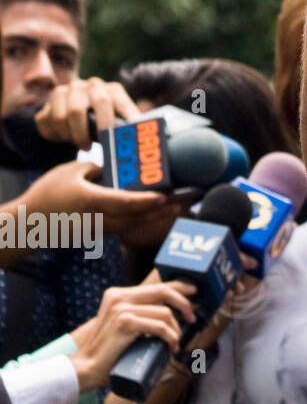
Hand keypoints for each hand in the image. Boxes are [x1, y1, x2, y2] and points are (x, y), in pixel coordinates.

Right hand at [15, 160, 174, 237]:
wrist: (29, 224)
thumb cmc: (47, 194)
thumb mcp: (70, 171)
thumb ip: (97, 168)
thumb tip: (117, 169)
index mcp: (89, 200)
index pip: (123, 203)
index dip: (146, 201)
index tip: (165, 197)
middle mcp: (96, 218)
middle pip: (134, 217)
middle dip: (159, 210)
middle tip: (182, 201)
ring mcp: (97, 229)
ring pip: (132, 225)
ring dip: (153, 217)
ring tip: (174, 207)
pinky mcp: (97, 235)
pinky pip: (123, 228)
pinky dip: (140, 221)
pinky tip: (154, 214)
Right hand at [34, 77, 139, 149]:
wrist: (69, 115)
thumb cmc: (98, 122)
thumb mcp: (114, 123)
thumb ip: (126, 129)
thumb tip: (143, 137)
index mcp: (113, 90)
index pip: (122, 103)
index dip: (127, 118)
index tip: (128, 134)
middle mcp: (93, 85)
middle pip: (100, 101)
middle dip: (102, 125)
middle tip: (99, 144)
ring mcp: (71, 89)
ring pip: (72, 112)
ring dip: (76, 134)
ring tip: (83, 145)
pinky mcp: (53, 98)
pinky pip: (53, 119)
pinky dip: (59, 134)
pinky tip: (65, 138)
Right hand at [69, 281, 197, 391]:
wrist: (87, 368)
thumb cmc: (109, 350)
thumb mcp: (124, 324)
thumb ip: (139, 313)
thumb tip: (169, 311)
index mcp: (118, 294)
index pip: (155, 285)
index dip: (179, 286)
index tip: (195, 291)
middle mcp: (119, 297)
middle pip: (163, 292)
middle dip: (183, 304)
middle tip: (192, 318)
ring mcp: (121, 309)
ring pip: (164, 313)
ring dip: (176, 330)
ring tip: (175, 342)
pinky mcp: (125, 323)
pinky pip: (159, 327)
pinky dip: (170, 337)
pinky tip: (171, 346)